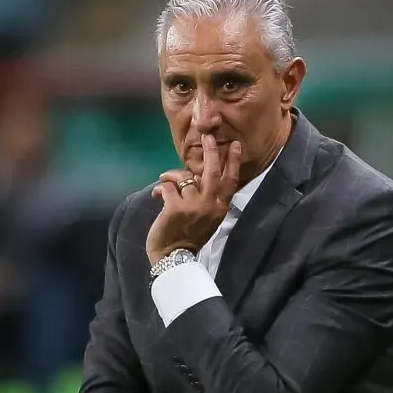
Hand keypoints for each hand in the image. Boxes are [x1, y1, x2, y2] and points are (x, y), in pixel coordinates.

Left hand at [146, 135, 241, 264]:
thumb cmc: (188, 235)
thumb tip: (193, 177)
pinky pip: (168, 187)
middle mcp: (210, 205)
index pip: (230, 181)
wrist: (174, 256)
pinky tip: (157, 195)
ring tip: (164, 181)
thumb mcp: (205, 217)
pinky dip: (161, 188)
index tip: (234, 145)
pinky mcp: (176, 207)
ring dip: (171, 176)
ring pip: (184, 177)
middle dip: (210, 152)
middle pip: (212, 172)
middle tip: (207, 137)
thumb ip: (205, 197)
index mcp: (220, 207)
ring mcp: (194, 206)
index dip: (232, 162)